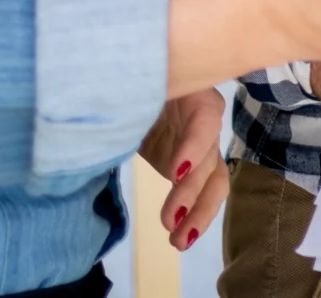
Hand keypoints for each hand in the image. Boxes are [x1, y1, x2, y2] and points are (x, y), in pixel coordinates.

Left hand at [139, 88, 228, 252]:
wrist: (128, 86)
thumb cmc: (131, 80)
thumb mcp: (132, 85)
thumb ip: (129, 100)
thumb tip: (106, 114)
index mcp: (195, 95)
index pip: (205, 121)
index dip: (194, 147)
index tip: (174, 173)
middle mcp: (205, 122)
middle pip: (210, 159)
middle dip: (192, 193)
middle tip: (168, 221)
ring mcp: (200, 147)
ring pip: (213, 182)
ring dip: (199, 213)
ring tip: (179, 241)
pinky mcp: (189, 166)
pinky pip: (200, 192)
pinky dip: (192, 215)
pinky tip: (180, 237)